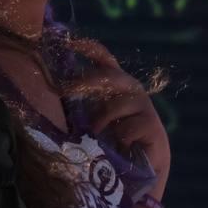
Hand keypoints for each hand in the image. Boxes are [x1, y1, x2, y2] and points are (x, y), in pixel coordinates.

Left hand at [78, 54, 170, 178]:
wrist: (142, 166)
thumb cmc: (112, 139)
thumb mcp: (94, 117)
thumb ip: (82, 103)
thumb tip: (54, 92)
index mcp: (116, 83)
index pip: (104, 59)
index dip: (89, 48)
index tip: (70, 42)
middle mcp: (131, 89)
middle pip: (109, 76)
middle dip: (87, 82)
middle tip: (67, 90)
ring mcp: (144, 106)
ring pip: (116, 105)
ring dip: (101, 120)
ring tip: (96, 134)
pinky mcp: (153, 125)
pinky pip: (127, 128)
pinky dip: (119, 138)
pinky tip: (121, 145)